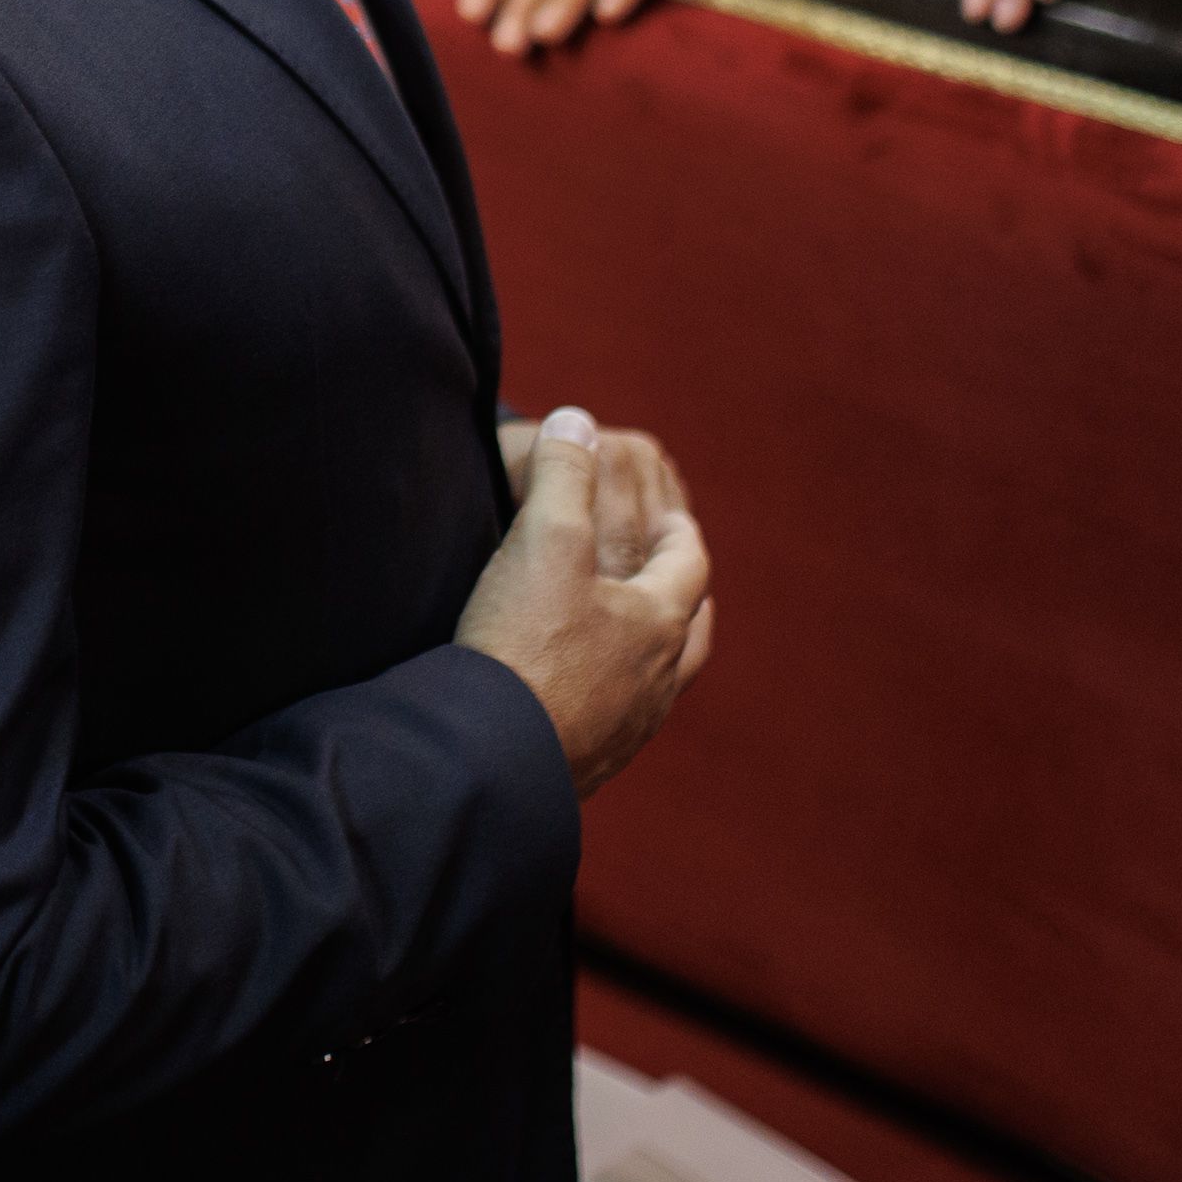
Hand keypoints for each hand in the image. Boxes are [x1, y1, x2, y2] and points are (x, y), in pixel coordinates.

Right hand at [457, 405, 712, 799]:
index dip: (681, 529)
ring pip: (659, 679)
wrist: (490, 758)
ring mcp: (628, 728)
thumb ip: (562, 474)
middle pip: (689, 628)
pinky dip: (613, 689)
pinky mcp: (589, 761)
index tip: (671, 512)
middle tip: (665, 569)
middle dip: (679, 591)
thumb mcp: (543, 540)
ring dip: (651, 646)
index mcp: (660, 622)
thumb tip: (578, 419)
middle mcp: (658, 681)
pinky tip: (581, 688)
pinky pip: (617, 717)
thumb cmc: (525, 645)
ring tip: (628, 630)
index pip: (691, 563)